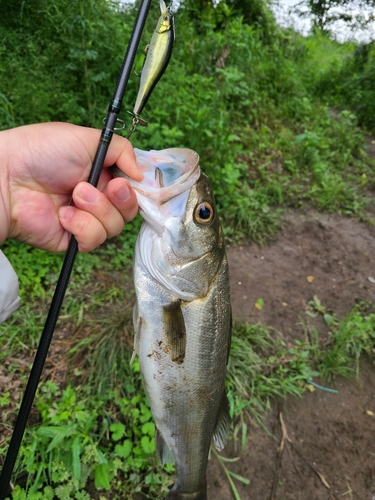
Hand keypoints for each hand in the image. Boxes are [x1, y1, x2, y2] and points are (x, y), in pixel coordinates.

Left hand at [0, 122, 141, 251]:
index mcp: (101, 174)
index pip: (132, 188)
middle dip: (121, 199)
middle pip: (129, 210)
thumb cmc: (41, 151)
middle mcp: (96, 198)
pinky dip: (81, 226)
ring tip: (74, 195)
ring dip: (97, 209)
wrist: (7, 177)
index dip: (136, 188)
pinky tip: (62, 214)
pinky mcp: (73, 238)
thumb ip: (121, 149)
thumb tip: (141, 174)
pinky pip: (94, 240)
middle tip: (107, 187)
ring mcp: (85, 219)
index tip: (130, 181)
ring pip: (115, 226)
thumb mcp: (85, 138)